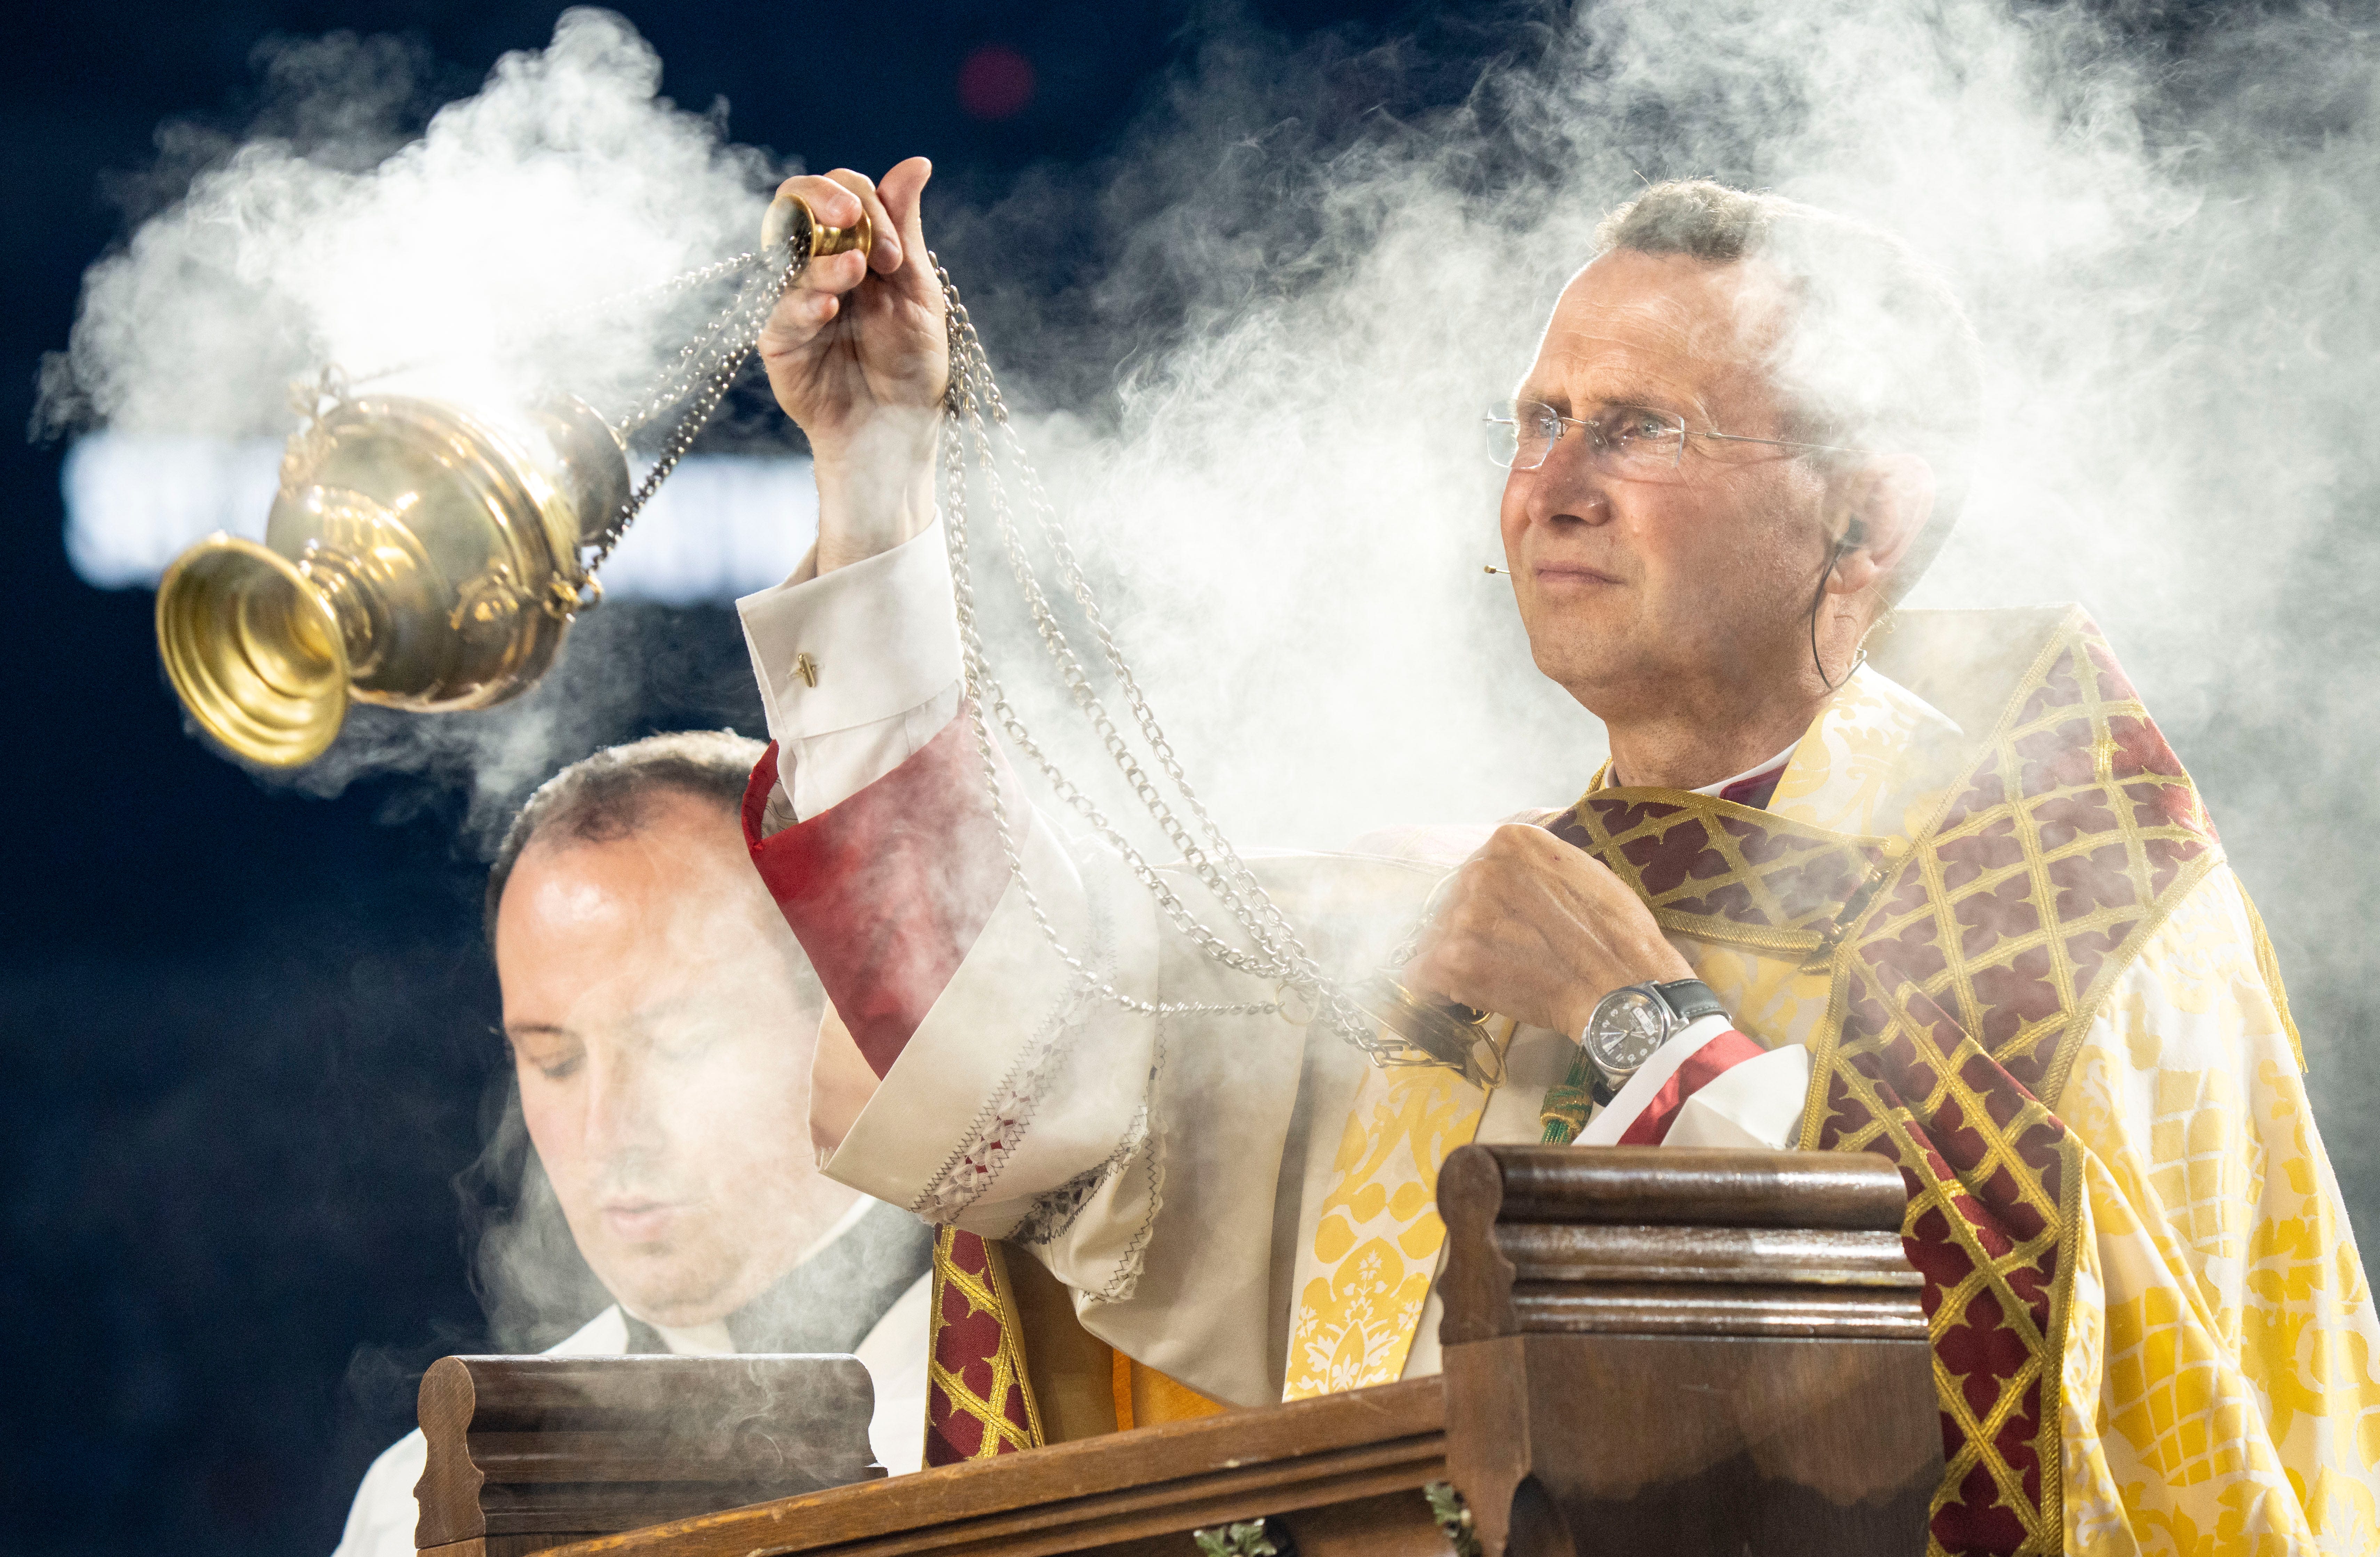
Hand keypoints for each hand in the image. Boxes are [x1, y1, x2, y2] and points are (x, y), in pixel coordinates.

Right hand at [756, 159, 947, 572]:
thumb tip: (916, 162)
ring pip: (789, 254)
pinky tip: (830, 309)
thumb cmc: (911, 362)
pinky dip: (807, 303)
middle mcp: (817, 263)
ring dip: (826, 258)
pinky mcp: (779, 339)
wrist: (897, 428)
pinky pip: (781, 310)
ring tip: (857, 273)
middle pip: (797, 201)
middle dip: (824, 199)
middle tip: (853, 218)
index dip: (867, 203)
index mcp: (855, 245)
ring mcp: (794, 299)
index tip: (896, 252)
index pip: (842, 192)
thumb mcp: (918, 290)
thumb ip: (906, 228)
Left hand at [1399, 824, 1692, 1039]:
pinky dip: (1437, 989)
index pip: (1475, 868)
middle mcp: (1480, 869)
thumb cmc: (1615, 935)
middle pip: (1451, 901)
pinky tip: (1469, 993)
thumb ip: (1535, 861)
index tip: (1510, 921)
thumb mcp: (1582, 868)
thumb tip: (1505, 859)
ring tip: (1500, 975)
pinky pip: (1419, 975)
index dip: (1491, 901)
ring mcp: (1464, 915)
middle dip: (1472, 928)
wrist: (1625, 990)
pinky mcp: (1452, 960)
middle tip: (1508, 953)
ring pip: (1435, 938)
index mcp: (1510, 841)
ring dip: (1459, 959)